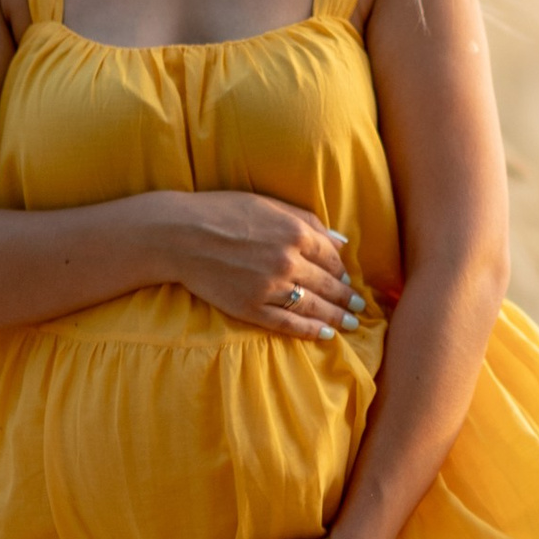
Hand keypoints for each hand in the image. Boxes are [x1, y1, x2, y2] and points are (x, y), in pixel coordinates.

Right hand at [146, 191, 364, 341]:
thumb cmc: (221, 211)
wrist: (179, 234)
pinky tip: (325, 334)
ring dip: (336, 316)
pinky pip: (288, 323)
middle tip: (360, 307)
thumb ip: (307, 221)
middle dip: (347, 297)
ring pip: (313, 306)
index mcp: (295, 232)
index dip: (342, 270)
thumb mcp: (268, 204)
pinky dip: (309, 330)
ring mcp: (270, 287)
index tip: (348, 279)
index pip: (331, 256)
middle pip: (328, 284)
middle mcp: (288, 261)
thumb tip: (341, 240)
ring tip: (350, 323)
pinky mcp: (251, 307)